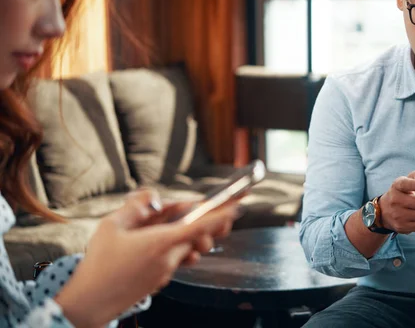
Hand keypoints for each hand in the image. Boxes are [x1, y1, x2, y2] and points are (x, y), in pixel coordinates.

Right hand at [55, 188, 238, 327]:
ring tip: (170, 225)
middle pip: (199, 236)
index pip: (199, 226)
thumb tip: (154, 197)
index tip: (239, 205)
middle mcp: (169, 258)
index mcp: (161, 242)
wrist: (90, 303)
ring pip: (189, 248)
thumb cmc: (99, 264)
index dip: (221, 215)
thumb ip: (136, 208)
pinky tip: (156, 242)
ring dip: (189, 235)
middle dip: (208, 223)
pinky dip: (175, 247)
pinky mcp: (161, 280)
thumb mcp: (111, 226)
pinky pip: (176, 259)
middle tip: (210, 211)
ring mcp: (167, 272)